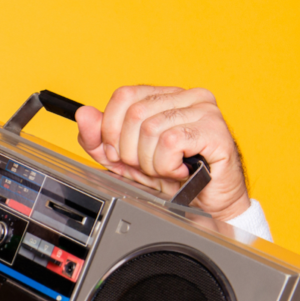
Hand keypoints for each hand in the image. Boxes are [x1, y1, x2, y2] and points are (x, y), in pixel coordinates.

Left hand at [74, 86, 250, 220]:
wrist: (205, 204)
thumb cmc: (171, 178)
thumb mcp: (124, 159)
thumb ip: (99, 139)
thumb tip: (84, 114)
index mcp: (165, 96)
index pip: (124, 95)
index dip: (111, 128)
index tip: (118, 152)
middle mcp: (186, 96)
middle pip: (134, 113)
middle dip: (130, 150)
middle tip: (147, 166)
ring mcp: (204, 110)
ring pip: (151, 129)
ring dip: (150, 161)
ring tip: (165, 169)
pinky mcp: (215, 130)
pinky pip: (170, 142)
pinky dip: (166, 165)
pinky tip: (179, 171)